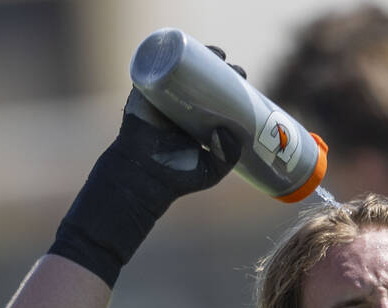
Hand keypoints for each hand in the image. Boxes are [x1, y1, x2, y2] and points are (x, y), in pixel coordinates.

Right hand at [48, 51, 242, 286]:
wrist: (142, 180)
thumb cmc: (175, 178)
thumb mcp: (210, 171)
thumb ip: (228, 156)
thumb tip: (233, 130)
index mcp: (195, 123)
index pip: (215, 98)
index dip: (229, 86)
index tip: (245, 79)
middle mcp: (179, 108)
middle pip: (200, 80)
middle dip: (217, 68)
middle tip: (233, 67)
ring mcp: (161, 101)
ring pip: (179, 71)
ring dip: (195, 56)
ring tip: (215, 53)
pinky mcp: (142, 97)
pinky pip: (152, 71)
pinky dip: (164, 57)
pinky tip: (181, 47)